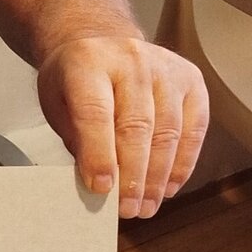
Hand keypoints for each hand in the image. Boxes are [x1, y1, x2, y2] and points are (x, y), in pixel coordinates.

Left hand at [37, 37, 208, 218]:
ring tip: (147, 205)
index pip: (95, 112)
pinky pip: (194, 128)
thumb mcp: (57, 102)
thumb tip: (100, 183)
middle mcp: (130, 59)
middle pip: (136, 125)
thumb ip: (76, 138)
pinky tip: (169, 186)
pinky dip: (182, 163)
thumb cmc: (76, 79)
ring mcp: (165, 67)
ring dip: (158, 176)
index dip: (99, 154)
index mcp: (87, 62)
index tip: (101, 189)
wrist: (100, 42)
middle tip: (128, 208)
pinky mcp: (191, 80)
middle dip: (133, 175)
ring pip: (168, 131)